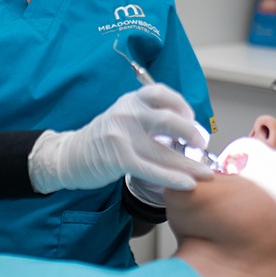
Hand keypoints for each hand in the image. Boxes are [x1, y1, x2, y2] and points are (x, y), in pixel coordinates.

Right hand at [29, 83, 212, 193]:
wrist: (70, 155)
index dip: (182, 105)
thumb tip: (186, 127)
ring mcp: (121, 135)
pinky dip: (173, 178)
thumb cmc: (104, 137)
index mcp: (130, 100)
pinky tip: (187, 183)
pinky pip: (152, 169)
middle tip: (202, 145)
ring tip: (205, 173)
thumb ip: (148, 116)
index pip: (162, 93)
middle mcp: (127, 112)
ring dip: (189, 164)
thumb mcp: (124, 115)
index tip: (192, 119)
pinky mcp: (118, 159)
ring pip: (164, 150)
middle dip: (192, 134)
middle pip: (169, 119)